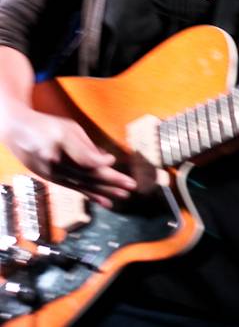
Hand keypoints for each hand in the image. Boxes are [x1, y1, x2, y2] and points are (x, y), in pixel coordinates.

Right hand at [4, 106, 136, 207]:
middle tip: (130, 185)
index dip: (99, 161)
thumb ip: (86, 145)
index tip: (113, 160)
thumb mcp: (68, 127)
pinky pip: (75, 189)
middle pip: (87, 173)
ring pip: (83, 184)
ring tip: (124, 196)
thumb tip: (106, 160)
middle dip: (111, 180)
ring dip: (105, 191)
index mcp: (60, 142)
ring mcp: (53, 173)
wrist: (17, 133)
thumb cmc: (47, 126)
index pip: (82, 157)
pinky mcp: (53, 180)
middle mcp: (55, 161)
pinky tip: (106, 202)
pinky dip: (92, 195)